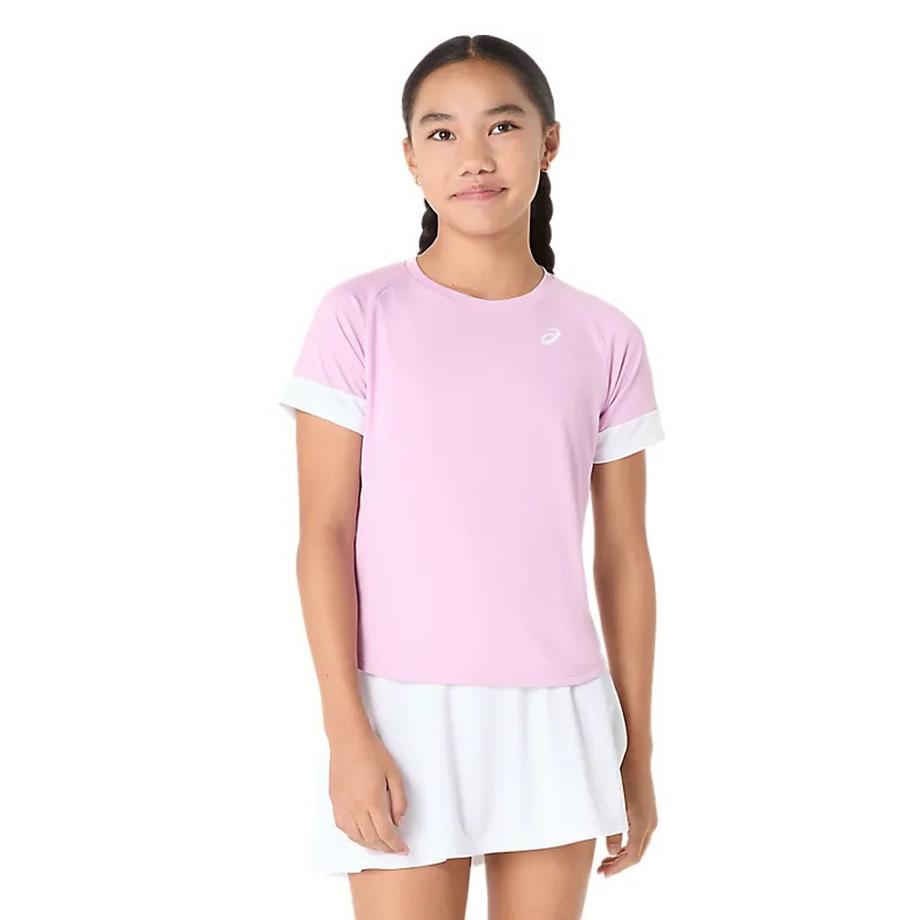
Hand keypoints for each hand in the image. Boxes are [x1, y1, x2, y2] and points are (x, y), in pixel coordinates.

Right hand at [328, 728, 409, 854]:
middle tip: (394, 849)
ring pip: (356, 837)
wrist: (349, 740)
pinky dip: (355, 836)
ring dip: (369, 845)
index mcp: (372, 800)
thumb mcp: (394, 774)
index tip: (402, 849)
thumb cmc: (372, 753)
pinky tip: (362, 835)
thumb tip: (398, 820)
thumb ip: (399, 800)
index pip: (385, 833)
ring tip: (380, 845)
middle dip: (385, 848)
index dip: (395, 845)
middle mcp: (355, 807)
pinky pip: (344, 828)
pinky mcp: (335, 802)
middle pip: (371, 839)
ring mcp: (343, 806)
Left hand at [597, 754, 657, 876]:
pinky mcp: (649, 812)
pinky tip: (616, 845)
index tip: (603, 874)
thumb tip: (611, 852)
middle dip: (619, 865)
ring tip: (605, 861)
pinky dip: (629, 845)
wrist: (637, 755)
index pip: (631, 856)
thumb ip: (611, 829)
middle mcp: (651, 823)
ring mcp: (652, 818)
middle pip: (637, 854)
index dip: (617, 868)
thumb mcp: (612, 803)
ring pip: (640, 846)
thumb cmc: (621, 775)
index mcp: (642, 823)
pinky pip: (641, 836)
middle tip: (601, 870)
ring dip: (624, 856)